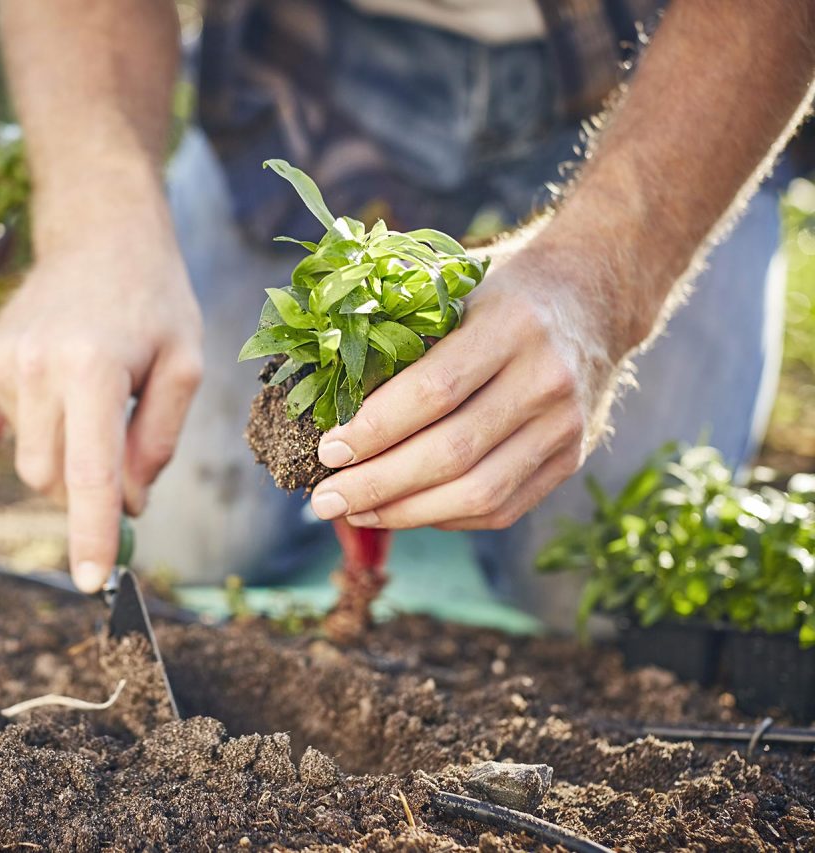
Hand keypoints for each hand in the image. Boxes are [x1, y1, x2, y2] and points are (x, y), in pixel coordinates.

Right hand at [0, 202, 201, 591]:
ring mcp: (2, 359)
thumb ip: (157, 444)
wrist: (100, 232)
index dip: (92, 534)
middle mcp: (37, 364)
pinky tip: (69, 372)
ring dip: (70, 449)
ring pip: (34, 457)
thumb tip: (127, 506)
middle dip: (87, 489)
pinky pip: (18, 424)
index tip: (94, 582)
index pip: (90, 473)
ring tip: (99, 388)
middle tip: (125, 456)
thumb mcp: (185, 367)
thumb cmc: (154, 300)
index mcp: (92, 366)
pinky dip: (49, 419)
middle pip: (53, 477)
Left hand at [308, 245, 625, 530]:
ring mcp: (564, 425)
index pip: (434, 391)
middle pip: (453, 453)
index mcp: (511, 324)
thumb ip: (401, 330)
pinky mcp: (571, 459)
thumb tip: (323, 389)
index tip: (327, 449)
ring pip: (478, 492)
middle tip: (323, 498)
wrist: (596, 296)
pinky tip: (400, 511)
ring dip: (405, 512)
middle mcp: (546, 379)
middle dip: (378, 484)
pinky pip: (502, 507)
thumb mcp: (456, 286)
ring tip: (352, 511)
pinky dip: (444, 517)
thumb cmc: (501, 290)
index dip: (375, 429)